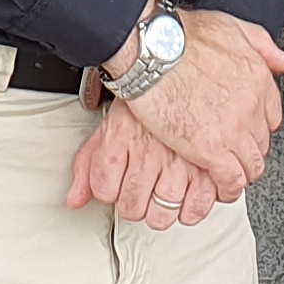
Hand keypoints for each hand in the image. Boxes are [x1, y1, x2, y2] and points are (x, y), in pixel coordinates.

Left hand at [67, 102, 217, 229]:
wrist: (182, 70)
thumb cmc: (148, 98)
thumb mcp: (111, 125)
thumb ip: (88, 163)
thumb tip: (74, 200)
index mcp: (120, 139)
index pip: (104, 190)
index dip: (109, 191)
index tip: (118, 184)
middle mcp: (148, 153)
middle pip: (132, 207)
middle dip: (134, 204)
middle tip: (142, 193)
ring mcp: (179, 161)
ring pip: (162, 214)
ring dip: (161, 211)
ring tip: (164, 196)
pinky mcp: (208, 166)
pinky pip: (197, 206)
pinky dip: (192, 209)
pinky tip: (189, 197)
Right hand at [114, 8, 283, 198]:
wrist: (154, 50)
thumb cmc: (183, 36)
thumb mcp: (232, 27)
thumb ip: (261, 45)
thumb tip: (281, 62)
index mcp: (258, 79)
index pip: (271, 116)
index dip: (257, 126)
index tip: (247, 130)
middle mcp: (252, 106)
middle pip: (262, 141)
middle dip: (249, 149)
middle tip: (234, 153)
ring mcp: (234, 129)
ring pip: (252, 164)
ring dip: (242, 172)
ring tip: (230, 175)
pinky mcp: (210, 149)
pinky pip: (232, 180)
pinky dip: (229, 188)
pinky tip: (221, 188)